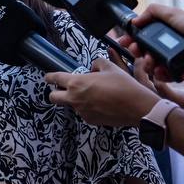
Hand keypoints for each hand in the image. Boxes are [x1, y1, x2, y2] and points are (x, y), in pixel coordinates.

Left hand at [45, 58, 161, 126]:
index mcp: (77, 83)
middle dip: (55, 92)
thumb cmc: (123, 85)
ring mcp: (81, 111)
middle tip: (64, 88)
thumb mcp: (111, 67)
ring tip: (95, 94)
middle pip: (53, 97)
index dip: (49, 77)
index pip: (55, 79)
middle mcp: (75, 98)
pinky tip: (102, 104)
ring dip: (77, 99)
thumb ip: (98, 63)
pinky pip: (84, 112)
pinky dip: (88, 108)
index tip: (48, 77)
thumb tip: (94, 67)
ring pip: (71, 105)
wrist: (136, 106)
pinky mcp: (90, 120)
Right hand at [123, 5, 183, 80]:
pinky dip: (161, 75)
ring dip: (148, 64)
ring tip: (152, 61)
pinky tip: (161, 70)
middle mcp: (167, 48)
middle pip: (144, 53)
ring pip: (152, 67)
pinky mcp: (180, 73)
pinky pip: (165, 77)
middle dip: (137, 52)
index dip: (131, 40)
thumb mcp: (171, 13)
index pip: (142, 38)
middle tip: (136, 51)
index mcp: (164, 34)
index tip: (124, 42)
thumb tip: (135, 20)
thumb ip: (151, 12)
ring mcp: (173, 61)